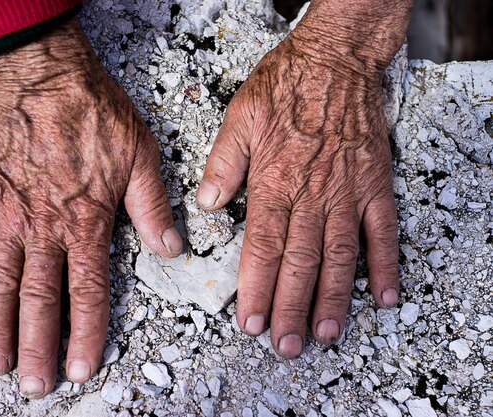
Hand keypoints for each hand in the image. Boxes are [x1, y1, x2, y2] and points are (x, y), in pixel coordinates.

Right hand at [0, 18, 181, 397]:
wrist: (46, 76)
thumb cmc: (94, 114)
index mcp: (85, 224)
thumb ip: (153, 209)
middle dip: (40, 347)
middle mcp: (43, 229)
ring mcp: (6, 217)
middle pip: (41, 300)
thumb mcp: (142, 159)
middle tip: (35, 386)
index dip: (86, 334)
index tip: (81, 367)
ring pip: (0, 283)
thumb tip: (172, 249)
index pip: (87, 292)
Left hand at [197, 1, 411, 356]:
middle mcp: (312, 195)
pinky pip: (382, 231)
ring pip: (339, 257)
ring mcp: (347, 193)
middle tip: (285, 344)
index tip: (250, 322)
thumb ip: (223, 164)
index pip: (262, 248)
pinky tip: (384, 295)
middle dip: (289, 308)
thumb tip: (206, 204)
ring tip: (326, 334)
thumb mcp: (239, 117)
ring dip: (333, 299)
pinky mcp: (374, 185)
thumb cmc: (286, 86)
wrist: (335, 60)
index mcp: (274, 182)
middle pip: (299, 263)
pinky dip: (385, 265)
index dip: (255, 289)